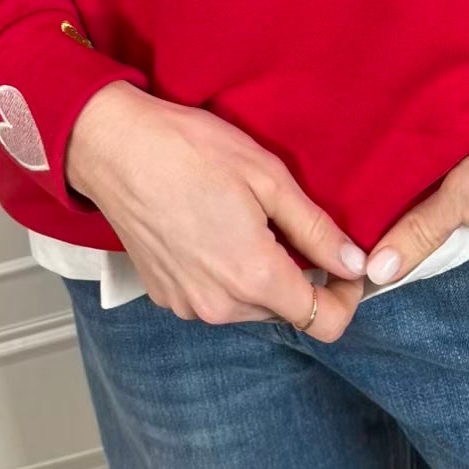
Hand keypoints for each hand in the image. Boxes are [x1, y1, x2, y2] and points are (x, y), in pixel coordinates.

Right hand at [65, 82, 367, 338]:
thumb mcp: (267, 176)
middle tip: (292, 224)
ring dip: (262, 275)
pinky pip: (215, 298)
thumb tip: (354, 262)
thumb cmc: (189, 151)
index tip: (346, 263)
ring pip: (250, 306)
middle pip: (286, 311)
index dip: (347, 295)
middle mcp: (220, 305)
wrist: (114, 148)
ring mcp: (188, 304)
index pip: (324, 321)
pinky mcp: (166, 295)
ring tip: (249, 219)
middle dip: (302, 277)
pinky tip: (216, 228)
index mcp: (253, 275)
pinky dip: (227, 274)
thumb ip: (315, 229)